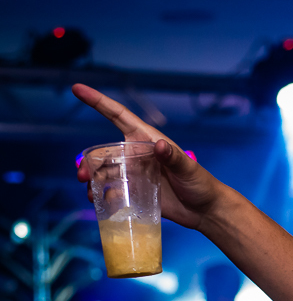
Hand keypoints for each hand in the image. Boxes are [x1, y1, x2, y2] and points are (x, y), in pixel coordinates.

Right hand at [72, 84, 224, 230]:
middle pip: (104, 151)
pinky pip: (112, 190)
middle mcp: (138, 154)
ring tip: (90, 193)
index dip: (98, 102)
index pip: (119, 116)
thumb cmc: (201, 184)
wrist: (206, 211)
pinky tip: (100, 202)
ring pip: (104, 172)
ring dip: (92, 179)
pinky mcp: (136, 191)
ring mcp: (135, 173)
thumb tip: (160, 145)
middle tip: (82, 175)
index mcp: (148, 140)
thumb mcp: (189, 169)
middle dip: (89, 160)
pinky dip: (102, 195)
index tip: (78, 89)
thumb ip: (174, 157)